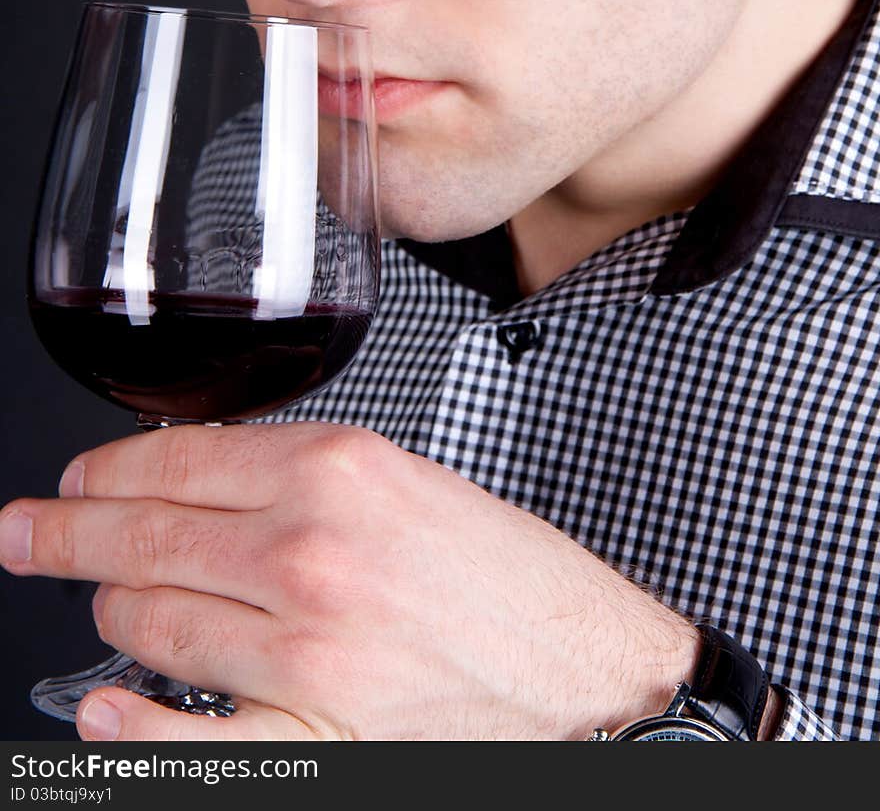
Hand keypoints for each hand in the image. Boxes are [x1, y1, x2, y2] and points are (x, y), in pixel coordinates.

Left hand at [0, 423, 699, 740]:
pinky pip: (191, 739)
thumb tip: (204, 480)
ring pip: (154, 626)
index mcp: (341, 470)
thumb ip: (306, 476)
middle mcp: (314, 554)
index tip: (75, 479)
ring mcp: (309, 656)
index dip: (106, 470)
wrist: (596, 678)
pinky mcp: (319, 741)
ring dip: (109, 613)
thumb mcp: (414, 482)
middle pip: (146, 539)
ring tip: (95, 603)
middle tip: (27, 532)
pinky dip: (130, 724)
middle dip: (68, 534)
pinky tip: (100, 707)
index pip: (179, 460)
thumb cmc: (515, 579)